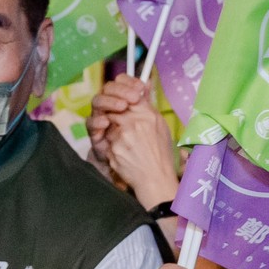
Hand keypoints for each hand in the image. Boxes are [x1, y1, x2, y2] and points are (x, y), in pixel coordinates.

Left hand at [87, 77, 183, 209]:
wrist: (155, 179)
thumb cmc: (160, 154)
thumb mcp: (160, 127)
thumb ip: (147, 108)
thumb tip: (141, 89)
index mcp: (148, 115)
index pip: (129, 94)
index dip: (122, 93)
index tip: (122, 101)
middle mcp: (134, 123)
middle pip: (115, 108)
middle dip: (115, 114)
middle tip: (121, 124)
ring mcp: (122, 136)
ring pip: (109, 124)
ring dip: (114, 131)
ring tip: (129, 143)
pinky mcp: (112, 149)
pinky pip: (107, 141)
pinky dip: (113, 146)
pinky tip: (125, 154)